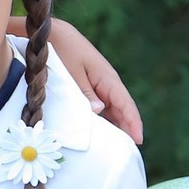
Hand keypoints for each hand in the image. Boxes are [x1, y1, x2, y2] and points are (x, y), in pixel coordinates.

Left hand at [47, 21, 143, 144]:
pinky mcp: (88, 88)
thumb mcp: (71, 72)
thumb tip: (100, 111)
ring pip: (111, 111)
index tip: (138, 141)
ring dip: (114, 128)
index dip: (133, 123)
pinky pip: (99, 108)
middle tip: (126, 154)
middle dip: (126, 130)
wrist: (50, 34)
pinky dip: (102, 121)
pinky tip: (99, 135)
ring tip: (115, 149)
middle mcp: (106, 83)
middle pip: (121, 111)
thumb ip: (83, 92)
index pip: (125, 104)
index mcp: (106, 78)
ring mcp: (97, 86)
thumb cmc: (61, 50)